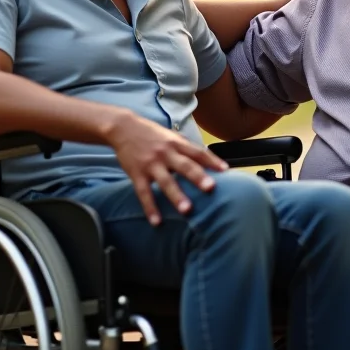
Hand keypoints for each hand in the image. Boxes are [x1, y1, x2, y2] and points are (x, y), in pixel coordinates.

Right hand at [105, 110, 228, 225]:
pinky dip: (150, 208)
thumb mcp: (171, 136)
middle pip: (184, 165)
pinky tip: (157, 222)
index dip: (212, 161)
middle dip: (198, 177)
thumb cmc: (152, 134)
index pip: (198, 152)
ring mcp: (151, 164)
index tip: (225, 170)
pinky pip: (144, 193)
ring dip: (176, 196)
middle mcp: (166, 153)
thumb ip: (186, 148)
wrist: (124, 128)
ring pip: (165, 181)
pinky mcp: (137, 173)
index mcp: (176, 143)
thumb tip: (207, 159)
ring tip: (187, 210)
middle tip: (210, 188)